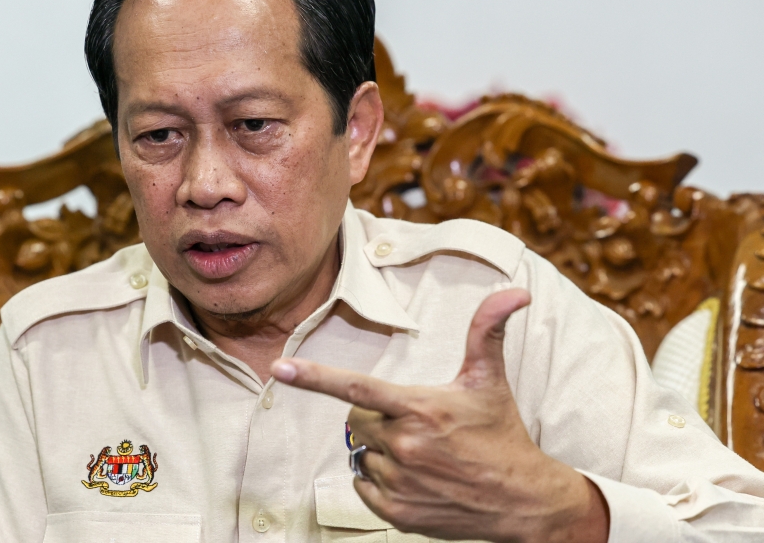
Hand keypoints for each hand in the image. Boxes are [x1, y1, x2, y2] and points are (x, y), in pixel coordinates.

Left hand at [271, 289, 608, 542]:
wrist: (522, 501)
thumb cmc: (503, 435)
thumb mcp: (490, 380)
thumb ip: (487, 331)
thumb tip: (514, 291)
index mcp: (419, 408)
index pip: (356, 387)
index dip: (314, 376)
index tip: (280, 368)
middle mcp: (404, 445)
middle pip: (355, 419)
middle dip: (374, 416)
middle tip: (412, 421)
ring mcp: (399, 482)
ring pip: (360, 453)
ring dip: (379, 449)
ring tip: (419, 452)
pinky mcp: (397, 511)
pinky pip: (362, 486)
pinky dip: (377, 480)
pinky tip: (411, 476)